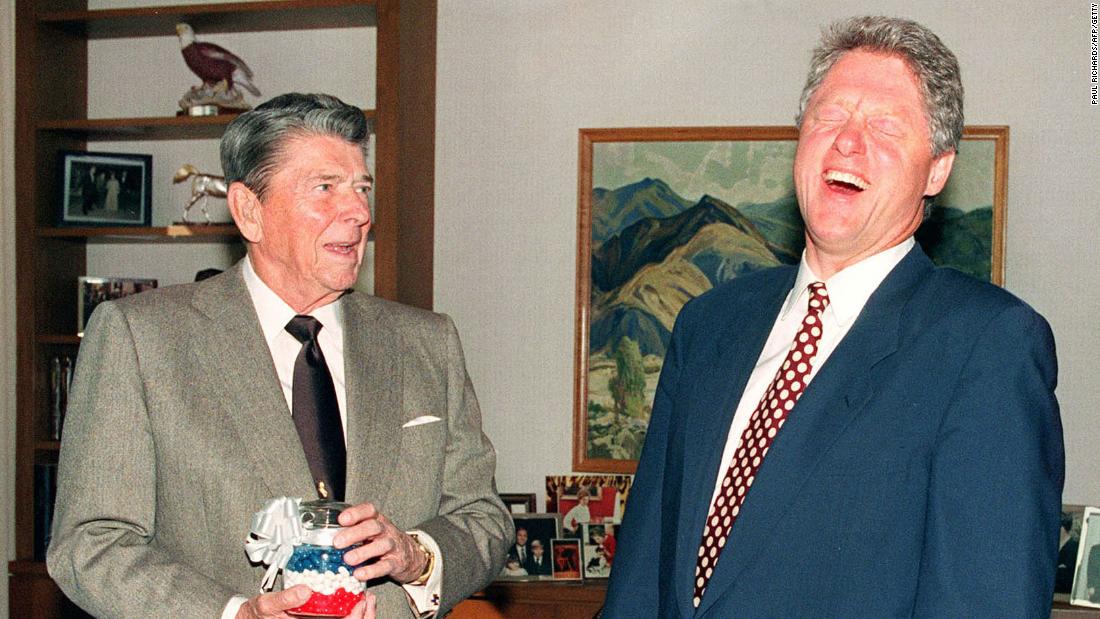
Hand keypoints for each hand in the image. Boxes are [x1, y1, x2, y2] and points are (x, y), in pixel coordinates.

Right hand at [236, 586, 375, 618]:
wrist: (247, 618)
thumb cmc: (255, 615)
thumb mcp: (267, 605)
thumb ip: (285, 599)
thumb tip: (305, 591)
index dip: (355, 618)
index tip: (362, 603)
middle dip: (363, 616)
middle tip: (369, 598)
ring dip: (359, 614)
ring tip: (365, 597)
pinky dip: (348, 612)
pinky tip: (352, 598)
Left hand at [335, 501, 428, 583]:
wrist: (409, 555)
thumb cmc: (381, 542)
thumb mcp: (370, 532)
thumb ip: (352, 531)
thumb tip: (323, 536)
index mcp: (377, 520)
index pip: (369, 510)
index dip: (356, 513)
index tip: (341, 519)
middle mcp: (386, 530)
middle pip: (373, 526)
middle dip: (355, 533)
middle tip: (337, 542)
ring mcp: (392, 546)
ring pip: (381, 545)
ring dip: (363, 552)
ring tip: (348, 559)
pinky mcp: (396, 563)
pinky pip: (385, 566)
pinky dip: (371, 571)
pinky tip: (359, 574)